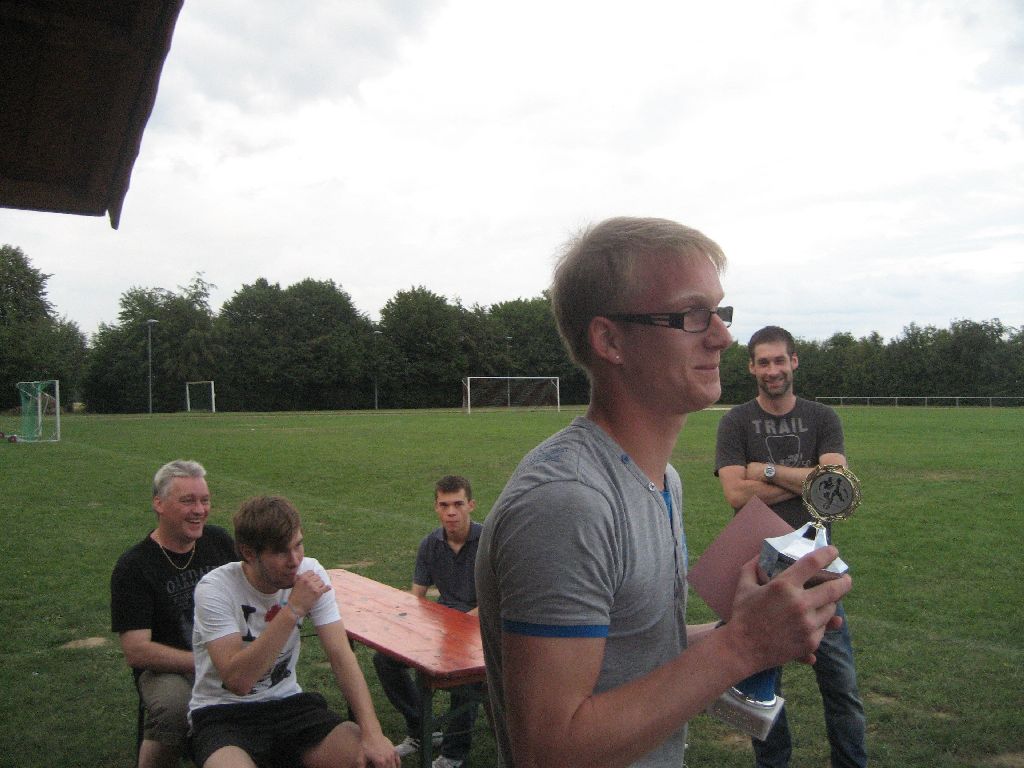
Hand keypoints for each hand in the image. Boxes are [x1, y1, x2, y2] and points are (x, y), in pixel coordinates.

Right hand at [288, 570, 329, 616]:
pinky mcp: (317, 593)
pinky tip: (329, 587)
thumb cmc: (294, 597)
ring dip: (320, 585)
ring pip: (322, 582)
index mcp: (302, 578)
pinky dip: (327, 588)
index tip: (312, 579)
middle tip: (315, 585)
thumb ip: (299, 578)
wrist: (295, 607)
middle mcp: (308, 581)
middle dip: (317, 580)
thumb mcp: (295, 585)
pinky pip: (325, 588)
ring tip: (318, 589)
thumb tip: (301, 574)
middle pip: (317, 576)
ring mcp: (313, 586)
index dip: (312, 575)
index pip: (311, 572)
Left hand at [362, 731, 399, 767]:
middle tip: (380, 767)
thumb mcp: (361, 758)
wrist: (371, 733)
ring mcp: (392, 755)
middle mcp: (388, 759)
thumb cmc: (366, 745)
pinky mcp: (394, 750)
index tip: (375, 767)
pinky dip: (397, 765)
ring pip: (394, 767)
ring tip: (386, 767)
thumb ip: (361, 767)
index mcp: (380, 762)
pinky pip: (398, 761)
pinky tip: (394, 766)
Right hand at [728, 545, 851, 670]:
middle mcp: (800, 604)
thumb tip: (761, 554)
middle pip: (834, 589)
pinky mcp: (811, 642)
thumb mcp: (744, 586)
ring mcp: (808, 625)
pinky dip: (820, 624)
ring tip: (825, 602)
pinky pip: (823, 628)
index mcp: (784, 586)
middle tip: (846, 579)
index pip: (813, 563)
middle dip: (844, 582)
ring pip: (831, 610)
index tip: (834, 551)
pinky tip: (812, 622)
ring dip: (830, 604)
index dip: (827, 554)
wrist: (742, 649)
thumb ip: (753, 567)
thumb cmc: (742, 615)